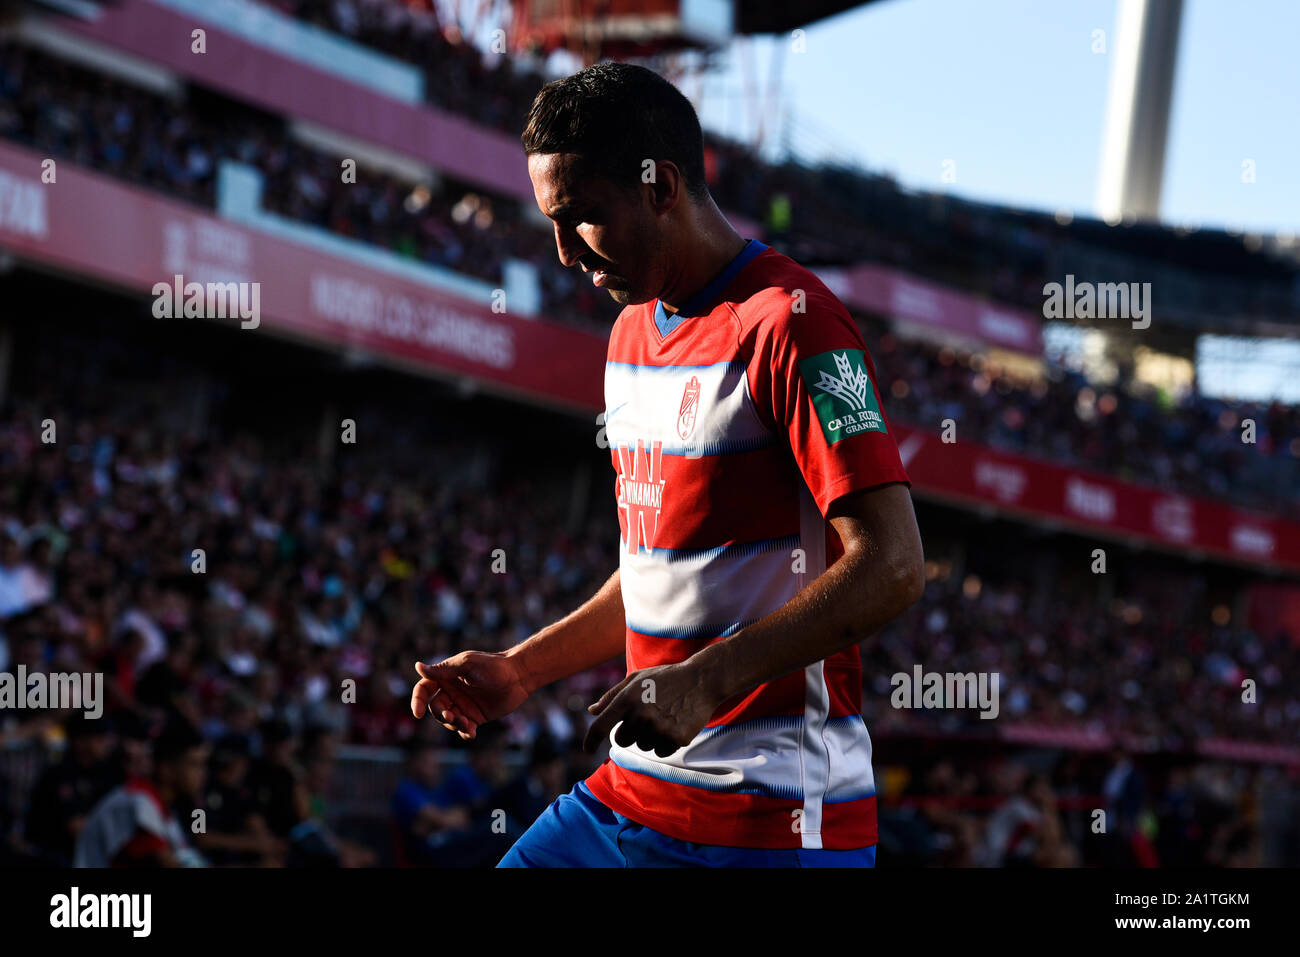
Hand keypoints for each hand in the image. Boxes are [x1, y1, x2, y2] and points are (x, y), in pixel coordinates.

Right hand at [411, 650, 530, 738]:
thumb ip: (444, 669)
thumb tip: (417, 667)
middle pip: (435, 708)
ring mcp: (463, 705)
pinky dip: (465, 732)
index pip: (424, 689)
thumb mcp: (467, 665)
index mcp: (447, 677)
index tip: (418, 714)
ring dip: (454, 724)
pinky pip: (464, 729)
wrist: (518, 676)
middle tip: (452, 717)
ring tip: (467, 724)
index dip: (417, 700)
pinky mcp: (476, 717)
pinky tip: (471, 733)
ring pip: (448, 720)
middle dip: (441, 715)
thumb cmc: (493, 666)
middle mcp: (452, 692)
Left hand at [582, 661, 723, 755]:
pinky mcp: (676, 738)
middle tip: (647, 717)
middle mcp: (640, 715)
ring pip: (643, 746)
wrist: (701, 680)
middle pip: (622, 740)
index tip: (587, 750)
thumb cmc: (666, 678)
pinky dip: (666, 743)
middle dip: (631, 732)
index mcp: (627, 698)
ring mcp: (659, 728)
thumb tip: (592, 710)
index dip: (590, 741)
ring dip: (651, 737)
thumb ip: (612, 696)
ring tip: (665, 716)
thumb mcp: (637, 679)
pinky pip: (661, 752)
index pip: (600, 726)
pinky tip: (675, 724)